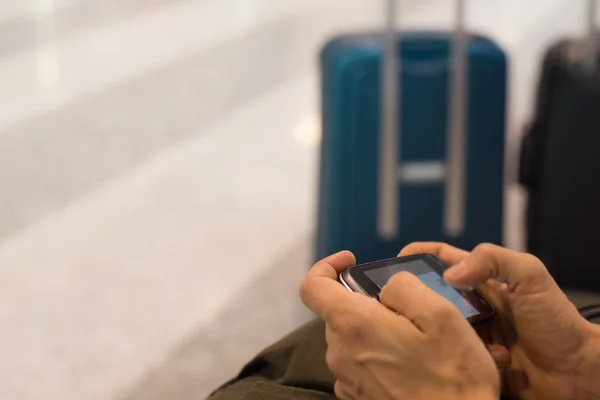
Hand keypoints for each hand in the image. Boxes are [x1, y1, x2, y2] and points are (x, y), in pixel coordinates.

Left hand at [300, 251, 499, 399]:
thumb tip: (387, 286)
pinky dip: (375, 353)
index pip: (312, 287)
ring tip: (412, 339)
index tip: (350, 261)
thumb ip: (404, 286)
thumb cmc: (455, 376)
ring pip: (349, 337)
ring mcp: (347, 378)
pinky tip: (406, 362)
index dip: (326, 266)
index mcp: (354, 325)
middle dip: (365, 302)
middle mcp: (341, 353)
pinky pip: (357, 362)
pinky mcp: (357, 396)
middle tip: (403, 308)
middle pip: (337, 311)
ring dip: (373, 329)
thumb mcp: (440, 313)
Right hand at [399, 242, 596, 399]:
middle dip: (412, 297)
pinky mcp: (469, 361)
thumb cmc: (559, 321)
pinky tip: (452, 358)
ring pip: (434, 328)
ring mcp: (469, 334)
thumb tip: (450, 272)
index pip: (441, 259)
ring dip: (429, 330)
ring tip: (423, 333)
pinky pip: (447, 357)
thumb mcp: (530, 276)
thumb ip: (493, 260)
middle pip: (429, 295)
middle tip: (397, 302)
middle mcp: (469, 306)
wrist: (576, 374)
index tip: (394, 261)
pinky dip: (446, 357)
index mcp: (481, 281)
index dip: (417, 255)